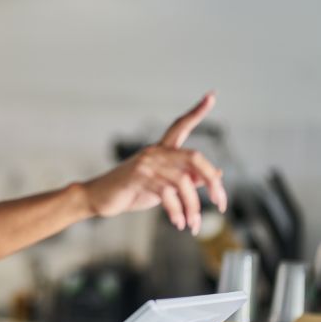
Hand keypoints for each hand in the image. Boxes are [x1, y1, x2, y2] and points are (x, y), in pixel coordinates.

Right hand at [82, 92, 226, 233]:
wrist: (98, 197)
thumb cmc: (130, 190)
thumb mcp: (161, 185)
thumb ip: (186, 179)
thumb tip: (215, 175)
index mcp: (161, 150)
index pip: (181, 126)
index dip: (197, 111)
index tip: (211, 95)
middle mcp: (156, 153)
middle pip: (194, 157)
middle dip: (212, 180)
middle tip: (222, 202)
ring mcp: (147, 164)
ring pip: (183, 182)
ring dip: (193, 207)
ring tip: (194, 225)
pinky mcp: (139, 178)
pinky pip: (167, 194)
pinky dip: (177, 212)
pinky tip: (178, 223)